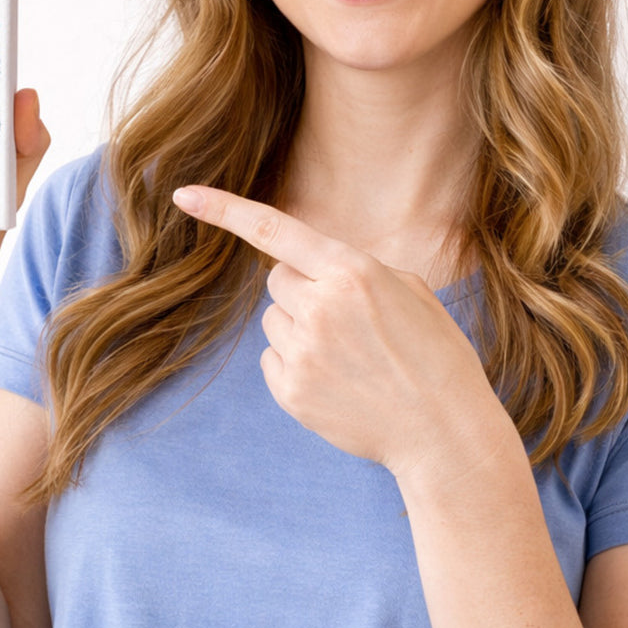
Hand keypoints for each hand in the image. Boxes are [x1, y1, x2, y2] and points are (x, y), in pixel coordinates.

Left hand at [172, 184, 502, 481]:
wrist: (444, 432)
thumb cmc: (434, 354)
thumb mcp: (408, 290)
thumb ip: (352, 269)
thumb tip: (310, 269)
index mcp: (352, 271)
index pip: (275, 230)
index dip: (224, 210)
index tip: (183, 194)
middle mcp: (320, 306)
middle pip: (278, 280)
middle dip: (303, 290)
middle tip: (348, 320)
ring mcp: (302, 352)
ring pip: (274, 320)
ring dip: (300, 328)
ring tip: (350, 356)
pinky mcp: (291, 391)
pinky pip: (272, 359)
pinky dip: (295, 365)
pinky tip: (337, 381)